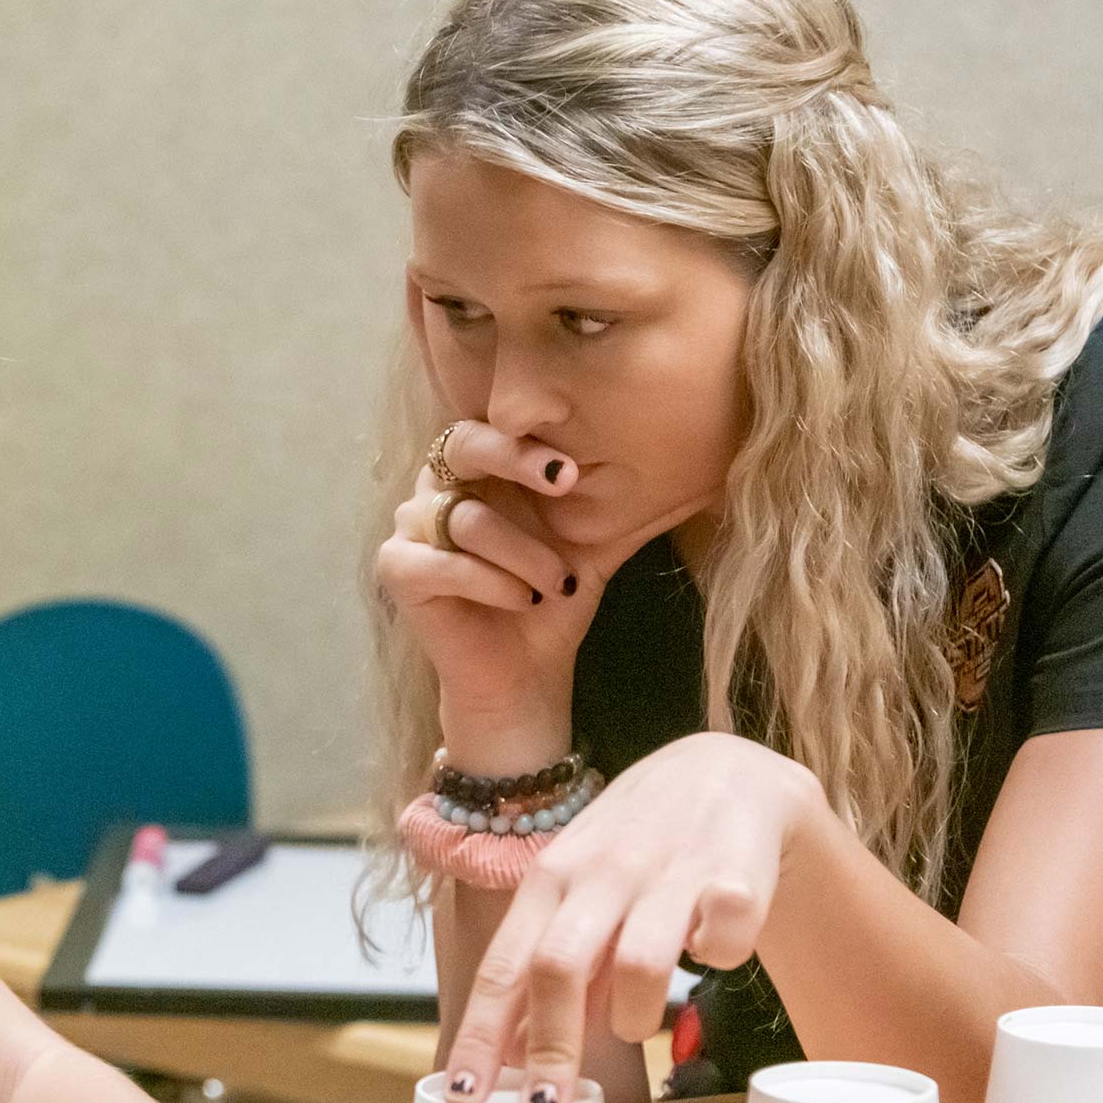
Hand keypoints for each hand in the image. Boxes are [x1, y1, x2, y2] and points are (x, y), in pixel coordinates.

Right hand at [374, 419, 710, 770]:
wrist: (527, 676)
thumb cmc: (553, 600)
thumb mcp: (597, 545)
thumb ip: (628, 504)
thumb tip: (705, 474)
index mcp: (484, 471)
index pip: (494, 427)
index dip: (529, 441)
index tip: (575, 470)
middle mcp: (440, 489)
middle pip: (460, 444)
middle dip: (514, 458)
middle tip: (566, 482)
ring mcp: (414, 528)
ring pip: (464, 518)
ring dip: (521, 553)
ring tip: (554, 585)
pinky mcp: (398, 571)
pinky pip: (438, 563)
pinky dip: (487, 582)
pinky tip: (521, 601)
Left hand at [440, 733, 833, 1102]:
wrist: (728, 771)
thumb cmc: (640, 845)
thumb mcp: (581, 893)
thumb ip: (550, 964)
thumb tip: (509, 1050)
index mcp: (551, 880)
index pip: (503, 966)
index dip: (481, 1035)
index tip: (463, 1097)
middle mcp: (602, 872)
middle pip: (559, 967)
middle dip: (549, 1050)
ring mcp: (668, 870)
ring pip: (640, 962)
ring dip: (634, 1015)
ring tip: (636, 1024)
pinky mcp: (735, 875)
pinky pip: (725, 942)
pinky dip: (720, 959)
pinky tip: (714, 950)